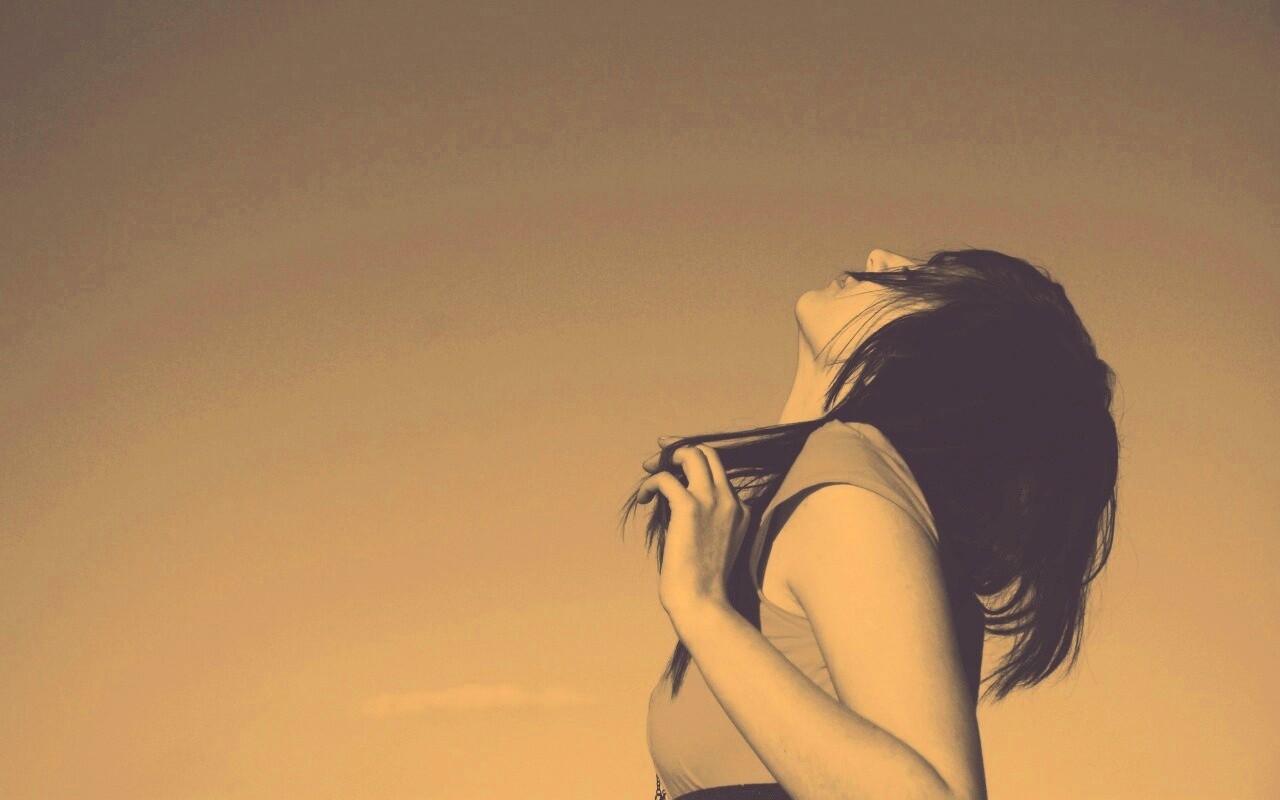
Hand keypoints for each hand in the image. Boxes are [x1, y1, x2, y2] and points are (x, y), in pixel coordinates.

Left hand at [638, 441, 749, 620]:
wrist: (703, 602)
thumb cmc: (702, 582)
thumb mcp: (713, 544)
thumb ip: (705, 520)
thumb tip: (673, 500)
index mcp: (741, 510)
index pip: (719, 470)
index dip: (693, 465)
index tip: (673, 469)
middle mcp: (730, 500)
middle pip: (708, 452)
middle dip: (680, 448)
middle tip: (659, 458)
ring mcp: (712, 501)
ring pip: (691, 454)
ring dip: (665, 458)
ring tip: (649, 471)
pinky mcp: (690, 508)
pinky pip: (666, 478)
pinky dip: (651, 483)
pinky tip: (644, 498)